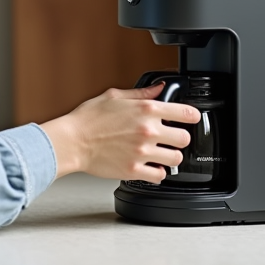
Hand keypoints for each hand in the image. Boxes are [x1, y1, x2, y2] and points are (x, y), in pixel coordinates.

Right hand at [39, 84, 201, 182]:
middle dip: (180, 139)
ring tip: (162, 155)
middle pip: (185, 139)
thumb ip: (141, 93)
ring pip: (176, 159)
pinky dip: (158, 173)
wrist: (72, 141)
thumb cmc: (88, 119)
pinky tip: (151, 167)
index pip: (185, 113)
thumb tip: (159, 89)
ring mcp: (142, 152)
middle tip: (171, 140)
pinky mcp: (134, 170)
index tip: (192, 119)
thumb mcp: (115, 96)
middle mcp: (147, 130)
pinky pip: (159, 176)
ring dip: (171, 157)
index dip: (192, 116)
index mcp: (146, 110)